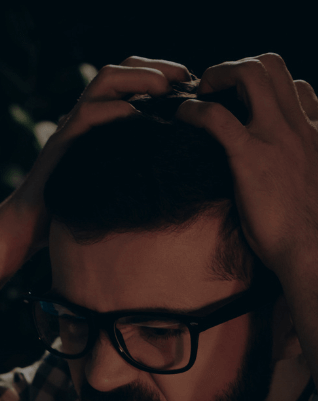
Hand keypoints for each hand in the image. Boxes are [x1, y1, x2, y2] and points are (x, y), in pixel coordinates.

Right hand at [11, 56, 191, 244]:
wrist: (31, 226)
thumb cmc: (73, 209)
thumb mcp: (113, 179)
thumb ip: (135, 161)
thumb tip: (176, 160)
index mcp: (101, 120)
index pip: (133, 77)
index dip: (164, 72)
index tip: (192, 84)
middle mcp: (86, 116)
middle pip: (122, 68)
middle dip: (157, 67)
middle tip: (185, 79)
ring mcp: (72, 127)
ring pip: (105, 80)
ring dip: (138, 78)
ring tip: (163, 89)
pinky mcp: (60, 143)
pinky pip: (86, 114)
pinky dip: (113, 110)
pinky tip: (134, 116)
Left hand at [177, 54, 317, 281]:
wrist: (312, 248)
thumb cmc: (307, 228)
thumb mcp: (310, 184)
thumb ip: (299, 165)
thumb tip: (276, 173)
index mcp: (314, 131)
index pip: (297, 88)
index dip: (266, 89)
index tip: (241, 105)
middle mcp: (298, 125)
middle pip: (273, 66)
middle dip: (237, 67)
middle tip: (212, 90)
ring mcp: (275, 137)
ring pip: (251, 74)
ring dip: (218, 75)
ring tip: (197, 95)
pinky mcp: (250, 157)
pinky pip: (218, 118)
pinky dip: (195, 111)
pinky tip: (183, 118)